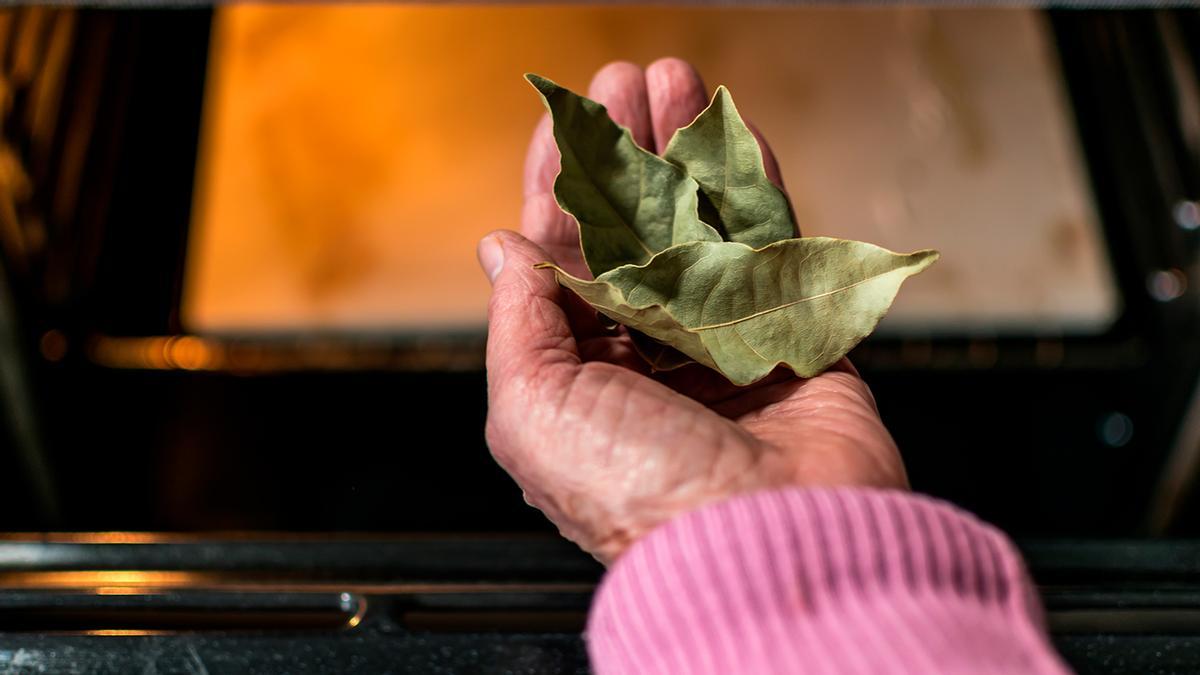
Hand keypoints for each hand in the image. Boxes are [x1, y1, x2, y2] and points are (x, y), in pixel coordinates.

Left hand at [480, 58, 906, 564]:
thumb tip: (501, 249)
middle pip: (633, 227)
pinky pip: (769, 240)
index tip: (562, 120)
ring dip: (684, 149)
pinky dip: (750, 182)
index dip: (560, 182)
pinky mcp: (790, 331)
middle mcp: (649, 353)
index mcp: (580, 373)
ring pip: (698, 221)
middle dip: (625, 150)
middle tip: (623, 80)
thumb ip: (517, 321)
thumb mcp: (533, 410)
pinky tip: (732, 129)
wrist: (766, 543)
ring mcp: (722, 338)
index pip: (564, 256)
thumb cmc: (638, 493)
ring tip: (674, 80)